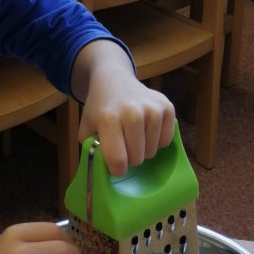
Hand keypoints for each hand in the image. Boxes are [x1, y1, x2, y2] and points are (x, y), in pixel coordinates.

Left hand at [75, 42, 174, 175]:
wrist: (114, 80)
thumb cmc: (99, 109)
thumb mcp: (86, 129)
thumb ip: (92, 150)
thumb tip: (105, 173)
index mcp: (109, 118)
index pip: (117, 160)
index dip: (116, 169)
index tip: (115, 166)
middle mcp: (132, 112)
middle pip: (137, 159)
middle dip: (129, 158)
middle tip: (123, 145)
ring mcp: (152, 109)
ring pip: (152, 152)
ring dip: (143, 150)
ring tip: (134, 135)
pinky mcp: (167, 107)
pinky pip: (166, 141)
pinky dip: (157, 141)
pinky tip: (147, 129)